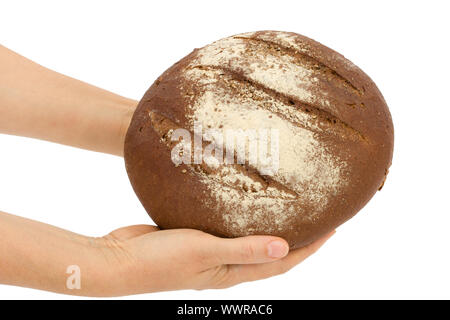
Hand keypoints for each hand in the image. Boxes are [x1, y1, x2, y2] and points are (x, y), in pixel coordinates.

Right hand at [94, 225, 334, 295]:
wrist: (119, 260)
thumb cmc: (160, 260)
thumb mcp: (205, 252)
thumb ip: (244, 249)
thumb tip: (285, 248)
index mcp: (233, 272)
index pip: (282, 261)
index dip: (310, 248)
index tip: (333, 229)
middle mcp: (227, 263)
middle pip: (271, 250)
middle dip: (297, 236)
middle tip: (317, 213)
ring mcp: (211, 250)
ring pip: (249, 236)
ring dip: (269, 224)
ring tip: (285, 203)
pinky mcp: (196, 235)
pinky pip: (226, 225)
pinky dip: (241, 215)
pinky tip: (240, 198)